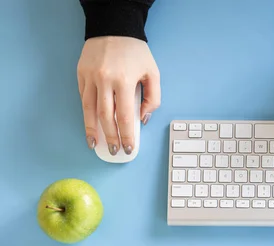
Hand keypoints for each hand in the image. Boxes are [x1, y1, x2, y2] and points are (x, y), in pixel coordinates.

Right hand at [77, 36, 160, 154]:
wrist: (113, 27)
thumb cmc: (135, 51)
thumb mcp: (153, 73)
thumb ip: (153, 98)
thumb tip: (143, 118)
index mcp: (124, 81)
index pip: (124, 116)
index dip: (126, 135)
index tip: (128, 148)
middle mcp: (104, 80)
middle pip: (105, 117)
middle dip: (110, 137)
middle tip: (113, 151)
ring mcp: (90, 77)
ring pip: (88, 110)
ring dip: (91, 130)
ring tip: (94, 144)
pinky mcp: (80, 74)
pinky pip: (83, 98)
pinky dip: (86, 113)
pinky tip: (90, 124)